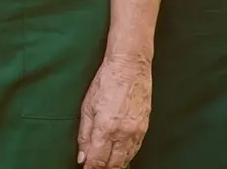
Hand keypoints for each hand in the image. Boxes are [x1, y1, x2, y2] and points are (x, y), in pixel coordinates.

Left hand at [76, 53, 151, 168]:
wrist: (130, 67)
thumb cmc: (106, 82)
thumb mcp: (87, 107)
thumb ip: (84, 135)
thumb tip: (82, 157)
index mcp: (105, 129)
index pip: (97, 160)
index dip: (90, 168)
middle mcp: (122, 134)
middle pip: (113, 164)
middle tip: (94, 168)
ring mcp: (136, 132)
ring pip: (126, 159)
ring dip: (115, 165)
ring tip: (106, 165)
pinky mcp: (144, 128)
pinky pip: (136, 149)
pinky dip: (127, 156)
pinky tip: (120, 156)